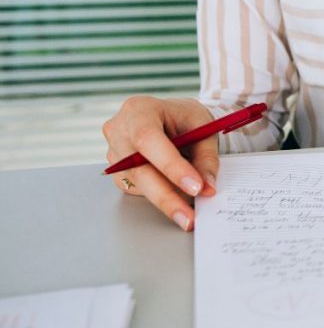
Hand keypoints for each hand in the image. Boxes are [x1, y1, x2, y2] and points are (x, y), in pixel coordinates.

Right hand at [101, 96, 216, 230]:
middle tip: (188, 217)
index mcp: (139, 110)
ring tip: (188, 213)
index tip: (195, 187)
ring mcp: (114, 152)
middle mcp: (119, 130)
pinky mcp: (117, 171)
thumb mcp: (204, 129)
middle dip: (166, 196)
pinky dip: (158, 195)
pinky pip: (136, 189)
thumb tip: (207, 188)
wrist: (173, 118)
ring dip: (164, 200)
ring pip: (137, 182)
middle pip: (138, 168)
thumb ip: (206, 158)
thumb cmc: (186, 119)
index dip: (171, 166)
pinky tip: (176, 197)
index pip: (149, 139)